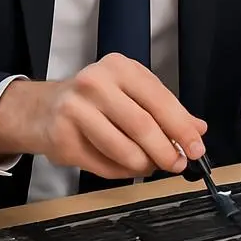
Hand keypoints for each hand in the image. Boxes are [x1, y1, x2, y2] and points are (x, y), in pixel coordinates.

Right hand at [0, 53, 207, 179]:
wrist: (42, 109)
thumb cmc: (94, 101)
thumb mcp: (131, 93)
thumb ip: (166, 110)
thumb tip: (198, 129)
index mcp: (120, 68)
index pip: (160, 100)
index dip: (181, 128)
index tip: (196, 148)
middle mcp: (96, 84)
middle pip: (143, 126)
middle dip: (166, 151)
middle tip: (177, 164)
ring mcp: (76, 110)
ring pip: (124, 149)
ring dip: (144, 165)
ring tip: (149, 166)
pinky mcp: (62, 137)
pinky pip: (104, 165)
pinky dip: (122, 172)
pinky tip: (125, 166)